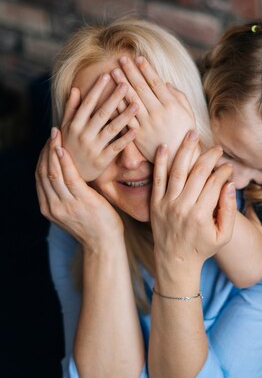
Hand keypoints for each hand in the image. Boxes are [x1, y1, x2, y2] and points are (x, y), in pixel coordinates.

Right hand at [36, 128, 122, 248]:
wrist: (104, 245)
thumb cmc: (94, 226)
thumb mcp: (73, 211)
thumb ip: (66, 196)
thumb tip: (66, 178)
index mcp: (48, 208)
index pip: (40, 177)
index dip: (43, 157)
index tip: (49, 143)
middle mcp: (53, 206)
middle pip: (43, 171)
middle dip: (46, 150)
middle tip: (52, 133)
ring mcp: (65, 204)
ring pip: (53, 172)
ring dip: (54, 150)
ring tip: (57, 134)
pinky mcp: (80, 201)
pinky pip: (69, 177)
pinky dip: (65, 161)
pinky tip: (64, 148)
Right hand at [61, 73, 138, 181]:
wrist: (69, 174)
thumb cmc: (69, 145)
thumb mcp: (66, 127)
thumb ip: (71, 109)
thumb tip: (76, 89)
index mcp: (74, 124)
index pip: (88, 103)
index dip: (97, 89)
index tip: (107, 75)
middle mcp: (83, 135)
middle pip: (101, 114)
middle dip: (114, 99)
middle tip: (126, 84)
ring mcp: (93, 148)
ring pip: (111, 129)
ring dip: (124, 116)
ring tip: (137, 105)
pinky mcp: (102, 160)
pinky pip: (116, 147)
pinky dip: (126, 139)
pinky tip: (136, 130)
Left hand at [111, 56, 197, 167]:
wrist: (179, 160)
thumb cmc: (185, 134)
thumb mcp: (188, 113)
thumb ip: (178, 96)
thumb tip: (165, 83)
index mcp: (171, 105)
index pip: (156, 82)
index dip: (146, 69)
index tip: (138, 58)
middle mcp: (158, 112)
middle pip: (141, 87)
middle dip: (130, 71)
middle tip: (121, 59)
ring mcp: (147, 124)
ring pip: (131, 100)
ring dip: (121, 85)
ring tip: (113, 73)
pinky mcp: (138, 135)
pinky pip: (126, 118)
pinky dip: (118, 106)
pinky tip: (111, 96)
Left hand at [150, 131, 236, 277]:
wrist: (175, 261)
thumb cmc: (203, 248)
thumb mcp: (224, 235)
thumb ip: (229, 209)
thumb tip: (229, 184)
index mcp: (202, 215)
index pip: (215, 183)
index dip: (224, 171)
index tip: (228, 166)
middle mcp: (183, 207)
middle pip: (198, 172)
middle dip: (209, 156)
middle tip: (217, 148)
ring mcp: (167, 204)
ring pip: (178, 170)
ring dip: (185, 150)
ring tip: (192, 134)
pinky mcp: (155, 203)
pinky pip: (157, 179)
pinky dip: (160, 162)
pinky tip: (165, 146)